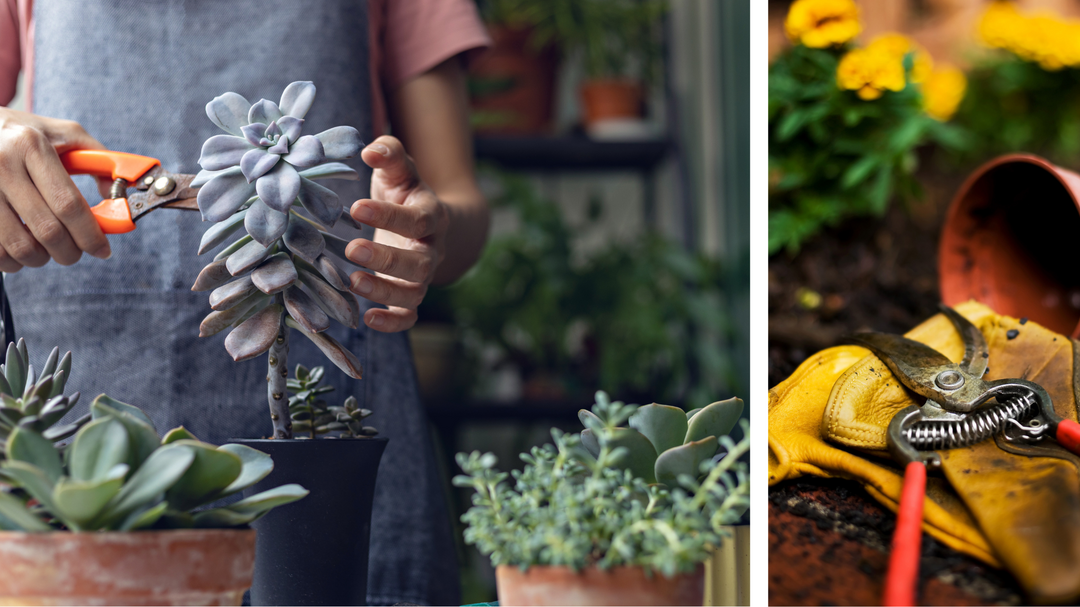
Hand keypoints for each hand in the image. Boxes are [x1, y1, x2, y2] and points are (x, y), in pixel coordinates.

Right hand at [0, 108, 111, 271]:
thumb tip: (119, 201)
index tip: (102, 250)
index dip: (90, 234)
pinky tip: (19, 252)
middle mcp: (1, 164)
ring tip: (47, 252)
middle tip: (74, 254)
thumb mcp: (62, 135)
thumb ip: (99, 162)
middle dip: (69, 252)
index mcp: (30, 146)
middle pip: (48, 230)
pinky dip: (12, 261)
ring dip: (40, 259)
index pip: (69, 204)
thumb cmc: (23, 135)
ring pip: (19, 246)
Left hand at [345, 136, 448, 332]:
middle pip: (420, 261)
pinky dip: (392, 322)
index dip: (389, 216)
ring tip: (353, 283)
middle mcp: (432, 249)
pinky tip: (367, 319)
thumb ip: (389, 155)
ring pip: (415, 291)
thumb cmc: (404, 193)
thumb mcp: (399, 171)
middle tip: (353, 251)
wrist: (428, 223)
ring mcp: (423, 276)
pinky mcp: (411, 296)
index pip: (417, 219)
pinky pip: (409, 316)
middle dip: (387, 259)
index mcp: (431, 215)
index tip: (356, 208)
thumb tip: (370, 148)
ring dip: (385, 291)